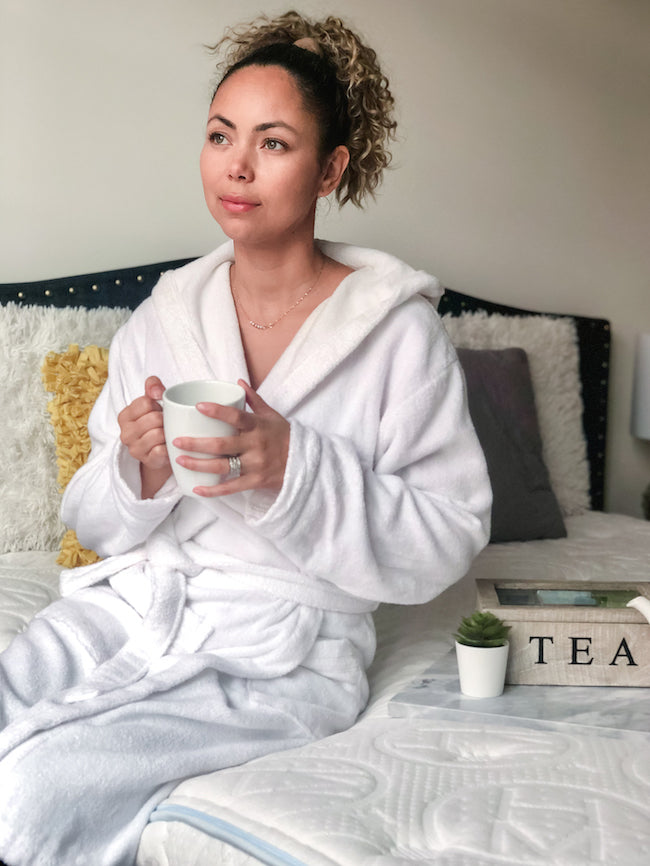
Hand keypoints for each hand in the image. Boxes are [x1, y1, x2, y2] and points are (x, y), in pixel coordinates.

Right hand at [118, 376, 171, 496]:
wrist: (160, 453)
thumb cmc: (156, 424)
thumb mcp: (152, 403)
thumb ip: (152, 387)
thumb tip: (157, 391)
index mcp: (124, 416)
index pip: (146, 402)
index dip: (158, 405)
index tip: (159, 411)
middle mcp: (125, 433)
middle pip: (154, 418)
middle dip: (165, 419)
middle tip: (168, 423)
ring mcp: (135, 449)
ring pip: (158, 434)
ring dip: (169, 433)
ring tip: (169, 433)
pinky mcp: (147, 461)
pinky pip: (162, 450)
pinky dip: (169, 447)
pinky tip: (170, 445)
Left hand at [172, 380, 289, 496]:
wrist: (305, 462)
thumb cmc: (284, 436)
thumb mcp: (272, 416)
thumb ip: (254, 400)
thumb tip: (238, 382)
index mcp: (258, 426)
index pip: (236, 417)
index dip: (217, 411)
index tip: (198, 406)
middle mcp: (255, 445)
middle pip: (222, 445)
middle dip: (196, 444)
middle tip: (176, 441)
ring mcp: (255, 465)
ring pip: (222, 466)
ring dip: (198, 464)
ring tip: (180, 460)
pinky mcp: (255, 481)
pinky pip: (231, 487)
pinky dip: (213, 490)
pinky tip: (197, 489)